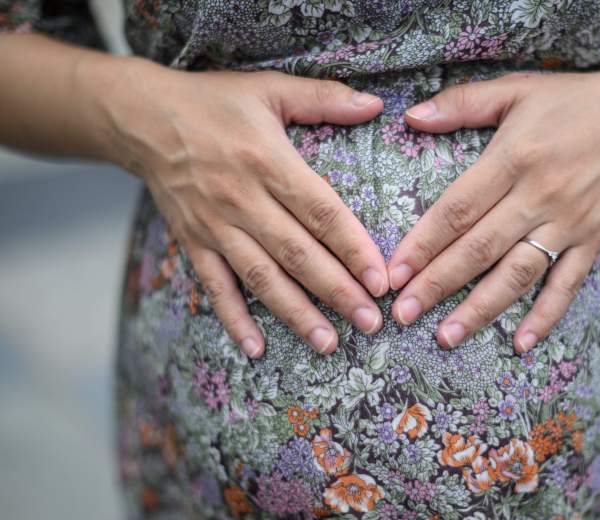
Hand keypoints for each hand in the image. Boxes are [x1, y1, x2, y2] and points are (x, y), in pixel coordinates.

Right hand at [105, 60, 389, 357]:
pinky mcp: (193, 241)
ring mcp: (215, 226)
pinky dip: (234, 318)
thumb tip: (375, 104)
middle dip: (338, 293)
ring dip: (296, 314)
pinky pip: (214, 286)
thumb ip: (324, 97)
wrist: (141, 118)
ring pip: (261, 278)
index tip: (381, 280)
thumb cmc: (213, 102)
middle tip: (371, 323)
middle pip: (298, 254)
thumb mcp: (270, 87)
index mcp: (268, 162)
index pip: (321, 213)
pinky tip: (255, 348)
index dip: (353, 248)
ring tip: (328, 344)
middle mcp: (242, 200)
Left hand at [387, 66, 599, 352]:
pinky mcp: (594, 241)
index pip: (458, 210)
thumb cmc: (570, 102)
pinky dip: (545, 316)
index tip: (393, 273)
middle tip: (403, 314)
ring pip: (518, 274)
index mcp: (514, 158)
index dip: (423, 244)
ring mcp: (569, 223)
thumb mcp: (514, 89)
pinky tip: (520, 344)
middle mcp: (539, 196)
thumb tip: (410, 117)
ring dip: (480, 309)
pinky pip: (567, 285)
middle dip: (437, 284)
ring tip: (446, 337)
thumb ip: (461, 103)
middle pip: (480, 249)